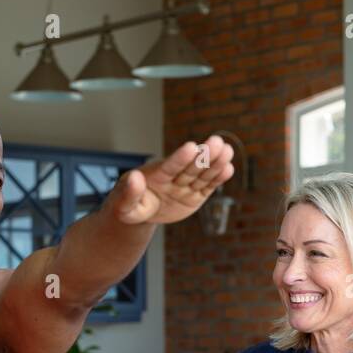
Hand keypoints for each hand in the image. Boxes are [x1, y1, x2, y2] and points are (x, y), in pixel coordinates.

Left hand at [111, 134, 234, 225]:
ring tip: (227, 150)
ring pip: (202, 174)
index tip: (191, 147)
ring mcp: (185, 186)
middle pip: (190, 167)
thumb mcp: (123, 205)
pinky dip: (217, 179)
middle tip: (217, 142)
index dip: (180, 158)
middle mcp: (173, 178)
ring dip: (215, 163)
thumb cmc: (127, 206)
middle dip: (204, 156)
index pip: (170, 166)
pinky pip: (207, 187)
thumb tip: (134, 176)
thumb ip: (128, 192)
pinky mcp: (194, 195)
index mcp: (156, 176)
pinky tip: (228, 168)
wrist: (140, 210)